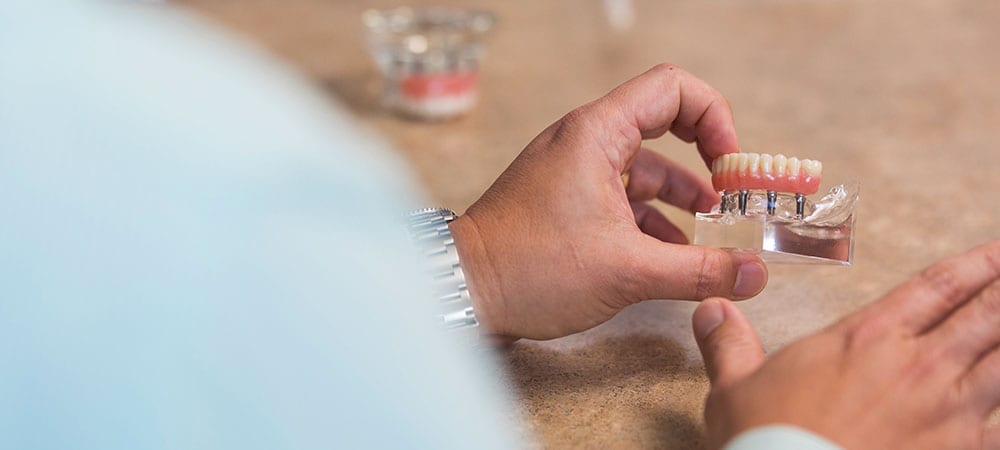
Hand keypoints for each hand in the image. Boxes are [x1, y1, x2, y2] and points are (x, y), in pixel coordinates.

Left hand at [448, 64, 767, 340]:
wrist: (462, 291)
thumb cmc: (529, 268)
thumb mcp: (627, 271)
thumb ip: (698, 270)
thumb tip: (753, 274)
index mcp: (596, 133)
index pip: (672, 89)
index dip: (713, 118)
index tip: (730, 166)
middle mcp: (583, 142)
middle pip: (662, 127)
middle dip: (703, 164)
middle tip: (731, 201)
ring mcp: (571, 171)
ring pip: (642, 170)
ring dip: (679, 200)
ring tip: (709, 237)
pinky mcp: (564, 200)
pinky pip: (619, 197)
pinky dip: (649, 220)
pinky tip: (670, 256)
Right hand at [693, 240, 999, 449]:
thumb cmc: (767, 444)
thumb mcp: (734, 390)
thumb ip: (729, 345)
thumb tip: (712, 310)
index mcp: (867, 340)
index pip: (933, 289)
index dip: (973, 266)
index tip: (997, 250)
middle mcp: (918, 365)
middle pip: (985, 315)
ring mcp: (950, 410)